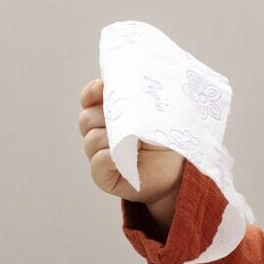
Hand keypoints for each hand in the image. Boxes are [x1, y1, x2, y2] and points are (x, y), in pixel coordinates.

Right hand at [80, 78, 182, 208]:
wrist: (176, 170)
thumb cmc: (164, 138)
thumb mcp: (153, 112)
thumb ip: (137, 99)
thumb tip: (128, 86)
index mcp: (107, 115)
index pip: (89, 100)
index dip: (91, 93)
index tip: (101, 87)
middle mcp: (99, 134)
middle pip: (86, 119)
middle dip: (104, 116)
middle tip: (129, 119)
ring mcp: (99, 155)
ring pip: (92, 139)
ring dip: (114, 138)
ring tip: (138, 142)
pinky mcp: (104, 176)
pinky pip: (98, 162)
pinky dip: (109, 157)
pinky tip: (126, 157)